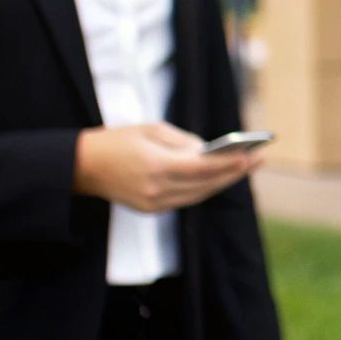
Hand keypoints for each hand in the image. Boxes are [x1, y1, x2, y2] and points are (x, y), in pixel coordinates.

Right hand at [73, 122, 262, 212]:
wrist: (82, 166)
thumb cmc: (117, 141)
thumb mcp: (151, 130)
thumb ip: (183, 141)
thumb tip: (208, 152)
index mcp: (156, 167)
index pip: (202, 169)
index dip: (229, 164)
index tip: (251, 156)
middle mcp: (156, 189)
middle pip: (205, 185)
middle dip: (233, 173)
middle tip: (258, 161)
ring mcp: (153, 203)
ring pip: (198, 195)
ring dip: (222, 182)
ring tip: (244, 168)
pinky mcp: (150, 209)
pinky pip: (186, 200)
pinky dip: (204, 189)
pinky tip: (220, 178)